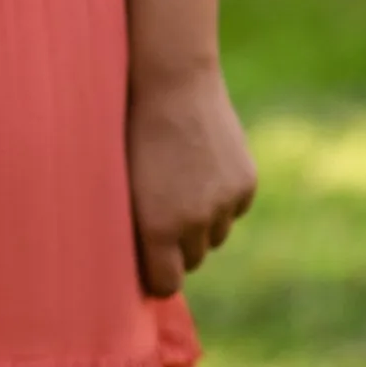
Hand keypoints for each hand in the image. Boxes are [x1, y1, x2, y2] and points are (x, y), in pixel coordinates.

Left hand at [128, 65, 256, 297]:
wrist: (172, 82)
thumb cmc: (130, 130)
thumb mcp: (119, 183)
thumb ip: (131, 227)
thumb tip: (138, 265)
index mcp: (156, 226)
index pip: (165, 284)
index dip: (155, 275)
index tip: (146, 263)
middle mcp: (194, 222)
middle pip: (191, 261)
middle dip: (177, 247)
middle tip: (161, 215)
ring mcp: (224, 202)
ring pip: (214, 236)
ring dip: (200, 223)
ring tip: (179, 186)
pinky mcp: (245, 183)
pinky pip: (234, 210)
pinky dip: (221, 199)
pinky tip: (201, 169)